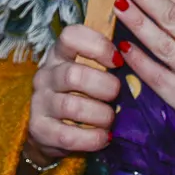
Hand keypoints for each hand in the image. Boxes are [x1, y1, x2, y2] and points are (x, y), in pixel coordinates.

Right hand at [26, 23, 120, 162]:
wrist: (49, 129)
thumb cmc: (79, 93)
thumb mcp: (88, 71)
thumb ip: (105, 63)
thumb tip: (134, 57)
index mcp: (59, 54)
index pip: (70, 36)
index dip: (98, 45)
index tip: (118, 60)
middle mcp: (46, 75)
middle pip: (73, 75)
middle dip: (104, 87)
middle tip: (116, 95)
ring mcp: (40, 102)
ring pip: (72, 106)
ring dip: (100, 115)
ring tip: (110, 119)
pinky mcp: (40, 129)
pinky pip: (68, 135)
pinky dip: (92, 138)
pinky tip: (104, 137)